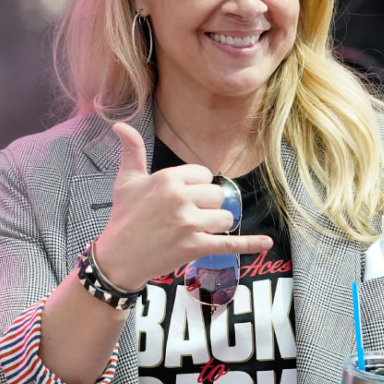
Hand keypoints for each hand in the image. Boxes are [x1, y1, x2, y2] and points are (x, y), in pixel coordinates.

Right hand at [92, 122, 272, 289]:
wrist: (118, 259)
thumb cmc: (123, 218)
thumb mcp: (126, 181)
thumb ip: (132, 151)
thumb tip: (120, 125)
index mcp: (168, 179)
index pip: (204, 175)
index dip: (197, 187)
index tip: (182, 198)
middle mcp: (180, 198)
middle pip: (217, 195)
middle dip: (207, 206)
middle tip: (185, 217)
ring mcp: (189, 224)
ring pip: (225, 217)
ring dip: (215, 225)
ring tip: (194, 231)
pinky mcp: (195, 247)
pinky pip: (230, 244)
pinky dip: (250, 245)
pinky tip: (266, 243)